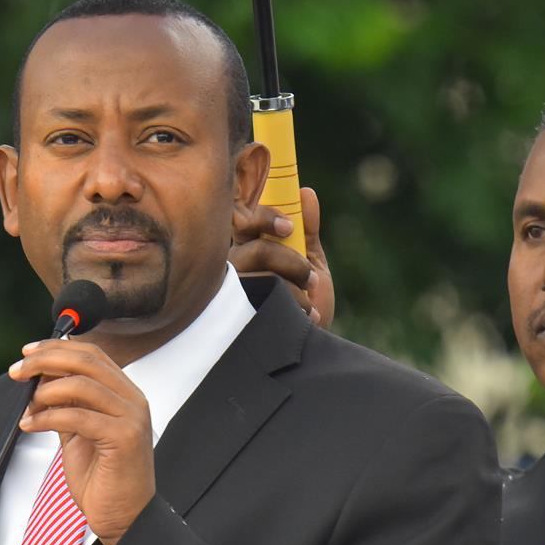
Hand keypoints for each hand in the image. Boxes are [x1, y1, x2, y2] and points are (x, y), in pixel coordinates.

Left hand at [11, 338, 155, 544]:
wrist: (124, 518)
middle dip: (46, 360)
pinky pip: (78, 417)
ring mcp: (132, 418)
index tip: (27, 353)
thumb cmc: (103, 480)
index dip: (56, 347)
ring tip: (26, 405)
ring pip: (82, 384)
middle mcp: (133, 400)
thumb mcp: (79, 434)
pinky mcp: (124, 438)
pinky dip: (47, 418)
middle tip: (17, 370)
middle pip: (86, 361)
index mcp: (125, 394)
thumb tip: (40, 381)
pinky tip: (30, 425)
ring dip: (44, 391)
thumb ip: (66, 406)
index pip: (92, 354)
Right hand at [230, 185, 333, 328]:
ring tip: (309, 302)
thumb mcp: (311, 263)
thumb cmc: (305, 305)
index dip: (264, 218)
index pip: (244, 221)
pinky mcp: (238, 318)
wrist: (308, 351)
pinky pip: (266, 303)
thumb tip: (305, 193)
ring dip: (295, 288)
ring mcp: (233, 295)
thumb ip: (307, 231)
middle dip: (290, 261)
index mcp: (247, 248)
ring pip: (263, 278)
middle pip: (256, 250)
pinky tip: (306, 318)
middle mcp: (234, 269)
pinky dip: (295, 307)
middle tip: (309, 274)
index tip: (288, 227)